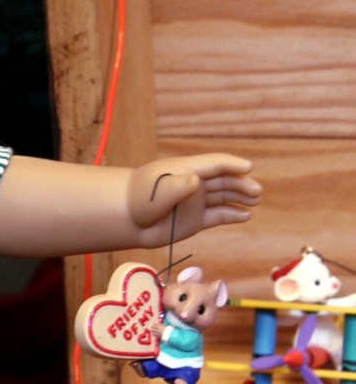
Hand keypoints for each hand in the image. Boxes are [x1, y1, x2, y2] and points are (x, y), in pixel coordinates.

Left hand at [128, 154, 261, 247]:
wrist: (126, 220)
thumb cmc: (138, 200)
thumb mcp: (157, 191)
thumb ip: (177, 186)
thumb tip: (196, 181)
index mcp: (187, 170)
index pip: (215, 163)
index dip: (232, 164)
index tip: (249, 167)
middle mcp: (195, 184)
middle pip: (224, 180)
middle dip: (241, 184)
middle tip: (257, 192)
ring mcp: (196, 202)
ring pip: (224, 197)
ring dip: (240, 198)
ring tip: (255, 201)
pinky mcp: (195, 220)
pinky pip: (218, 216)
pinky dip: (232, 215)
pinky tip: (246, 215)